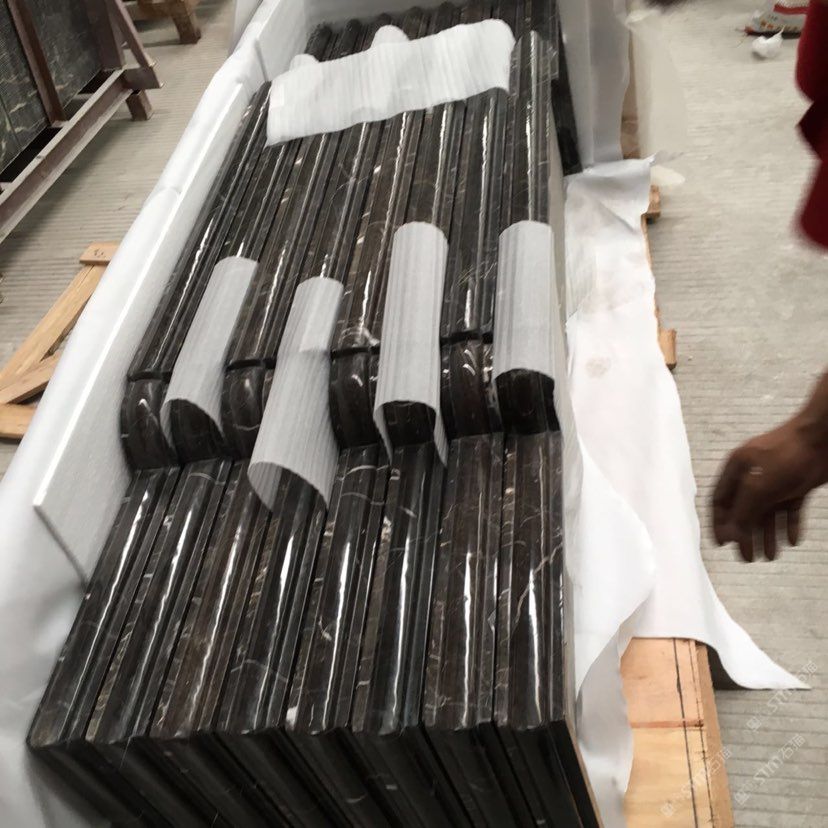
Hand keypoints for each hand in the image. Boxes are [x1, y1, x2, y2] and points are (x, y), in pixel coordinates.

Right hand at [712, 373, 827, 561]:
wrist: (823, 437)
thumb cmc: (786, 456)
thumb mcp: (758, 486)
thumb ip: (743, 511)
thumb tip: (730, 534)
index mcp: (736, 470)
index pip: (720, 501)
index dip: (719, 523)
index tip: (721, 545)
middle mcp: (753, 475)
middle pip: (744, 510)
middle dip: (746, 535)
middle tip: (748, 558)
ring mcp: (776, 480)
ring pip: (768, 513)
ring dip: (767, 534)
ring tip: (770, 556)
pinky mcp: (797, 484)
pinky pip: (789, 509)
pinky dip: (789, 524)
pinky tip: (792, 541)